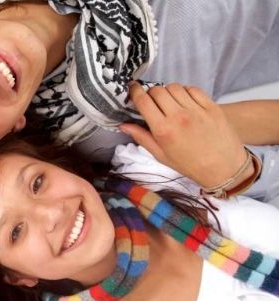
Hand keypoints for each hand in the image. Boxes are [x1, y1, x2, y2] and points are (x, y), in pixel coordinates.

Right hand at [120, 83, 250, 189]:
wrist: (223, 167)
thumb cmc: (189, 164)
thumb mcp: (161, 155)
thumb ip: (142, 137)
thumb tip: (123, 125)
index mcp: (163, 130)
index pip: (144, 101)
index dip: (134, 92)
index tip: (132, 89)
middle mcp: (178, 116)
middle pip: (157, 90)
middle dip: (150, 92)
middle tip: (151, 100)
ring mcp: (196, 110)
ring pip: (174, 87)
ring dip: (167, 91)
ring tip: (169, 101)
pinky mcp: (211, 106)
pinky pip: (192, 89)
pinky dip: (185, 91)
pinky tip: (184, 101)